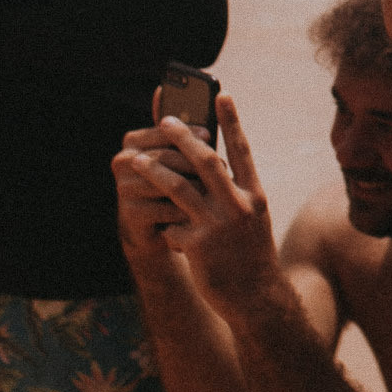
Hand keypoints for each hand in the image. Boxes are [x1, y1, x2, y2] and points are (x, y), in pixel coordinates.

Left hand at [112, 96, 282, 302]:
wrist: (256, 297)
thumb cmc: (250, 253)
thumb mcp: (252, 218)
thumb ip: (234, 192)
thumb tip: (209, 165)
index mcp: (254, 195)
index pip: (242, 150)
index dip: (231, 122)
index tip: (222, 94)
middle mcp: (238, 205)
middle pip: (206, 162)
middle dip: (182, 138)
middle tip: (164, 121)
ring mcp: (218, 226)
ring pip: (179, 188)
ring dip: (155, 171)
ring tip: (135, 161)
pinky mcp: (198, 247)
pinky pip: (171, 226)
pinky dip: (164, 225)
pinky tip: (162, 230)